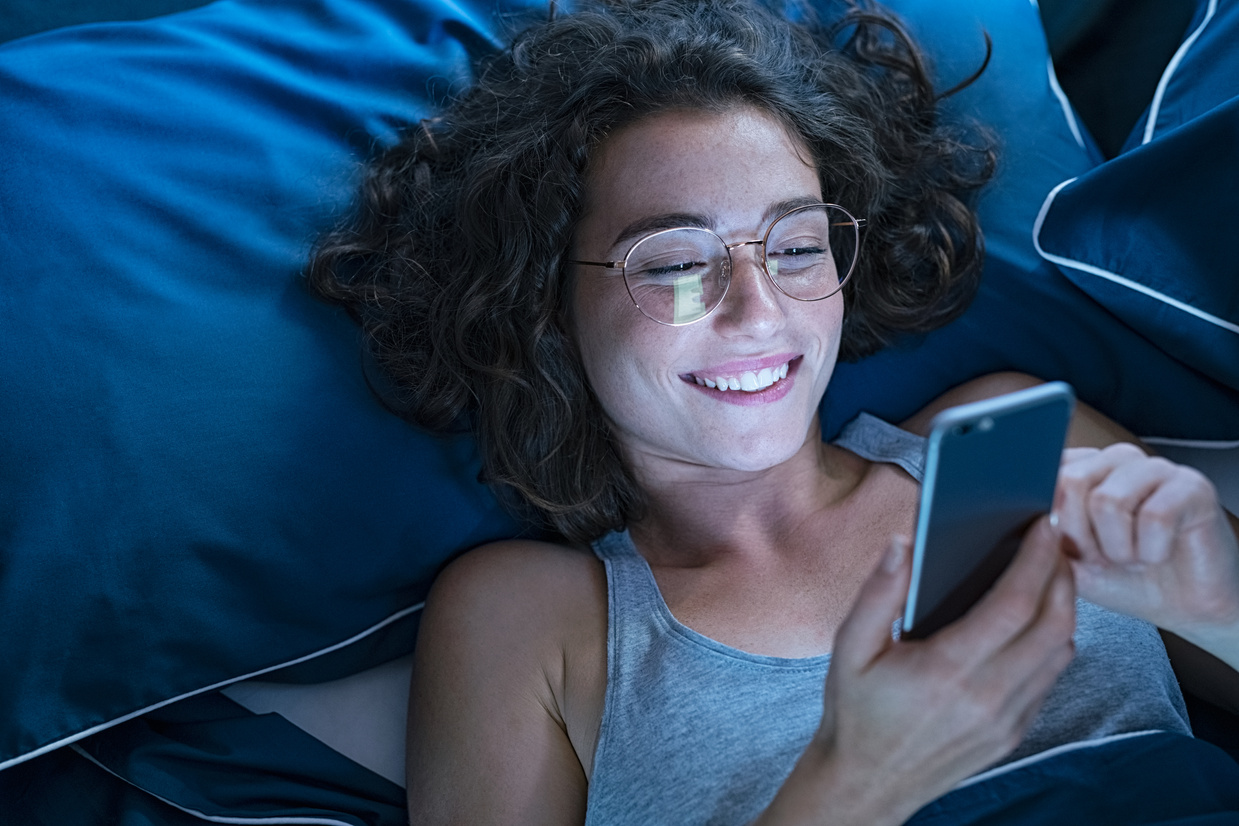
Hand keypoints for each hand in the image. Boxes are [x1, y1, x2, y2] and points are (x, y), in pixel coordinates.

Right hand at [789, 518, 1075, 823]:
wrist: (866, 782)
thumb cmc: (855, 710)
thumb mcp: (849, 648)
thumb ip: (878, 593)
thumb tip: (904, 544)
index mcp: (947, 670)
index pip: (1013, 604)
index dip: (1035, 559)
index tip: (1040, 526)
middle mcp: (987, 696)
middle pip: (1053, 624)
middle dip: (1061, 575)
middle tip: (1053, 541)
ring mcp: (1006, 719)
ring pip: (1061, 652)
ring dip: (1064, 607)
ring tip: (1049, 573)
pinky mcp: (1013, 733)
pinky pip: (1050, 678)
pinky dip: (1054, 641)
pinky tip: (1035, 619)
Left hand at [1053, 444, 1238, 649]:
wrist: (1180, 607)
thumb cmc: (1123, 579)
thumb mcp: (1065, 561)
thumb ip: (1039, 535)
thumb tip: (1021, 517)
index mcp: (1079, 469)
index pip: (1042, 474)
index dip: (1048, 522)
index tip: (1066, 549)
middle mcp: (1114, 460)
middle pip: (1070, 482)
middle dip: (1080, 537)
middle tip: (1104, 558)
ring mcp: (1154, 468)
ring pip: (1107, 500)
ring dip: (1117, 548)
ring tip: (1132, 557)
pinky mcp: (1191, 486)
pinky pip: (1154, 517)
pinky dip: (1151, 551)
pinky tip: (1158, 555)